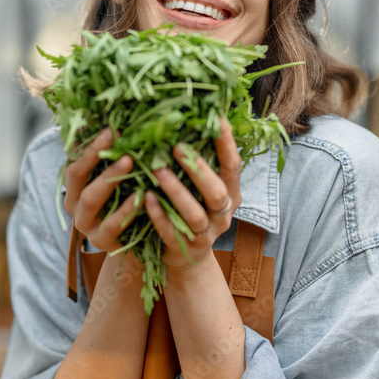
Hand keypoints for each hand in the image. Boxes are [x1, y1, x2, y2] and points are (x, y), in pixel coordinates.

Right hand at [62, 129, 142, 260]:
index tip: (108, 128)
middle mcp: (74, 203)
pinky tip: (141, 196)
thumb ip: (114, 157)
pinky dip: (126, 209)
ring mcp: (86, 224)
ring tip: (129, 161)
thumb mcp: (118, 180)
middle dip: (94, 154)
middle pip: (77, 175)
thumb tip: (118, 122)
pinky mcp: (101, 241)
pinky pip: (111, 224)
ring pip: (91, 198)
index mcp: (75, 185)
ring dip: (109, 178)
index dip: (89, 143)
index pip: (75, 159)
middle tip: (115, 137)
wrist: (135, 243)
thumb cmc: (126, 203)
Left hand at [144, 118, 241, 273]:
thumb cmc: (194, 210)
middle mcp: (222, 215)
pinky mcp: (184, 248)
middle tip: (177, 146)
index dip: (227, 144)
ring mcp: (204, 234)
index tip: (216, 119)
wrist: (188, 259)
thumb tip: (193, 121)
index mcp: (231, 194)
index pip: (233, 167)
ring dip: (176, 191)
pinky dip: (158, 214)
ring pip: (194, 214)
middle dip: (198, 169)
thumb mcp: (204, 189)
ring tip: (157, 171)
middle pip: (217, 193)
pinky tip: (145, 198)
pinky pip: (171, 231)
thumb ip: (202, 164)